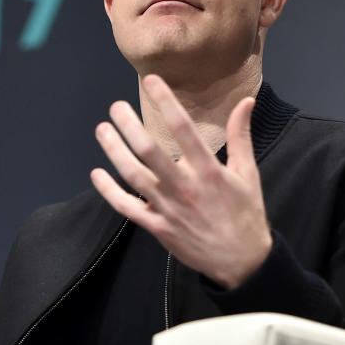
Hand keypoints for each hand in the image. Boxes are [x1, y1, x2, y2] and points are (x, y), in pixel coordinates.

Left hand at [90, 75, 272, 289]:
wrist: (241, 263)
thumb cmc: (245, 214)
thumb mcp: (247, 173)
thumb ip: (240, 135)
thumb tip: (245, 100)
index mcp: (208, 171)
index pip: (183, 129)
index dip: (165, 102)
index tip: (151, 81)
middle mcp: (184, 187)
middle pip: (149, 151)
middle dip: (129, 125)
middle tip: (116, 106)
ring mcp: (167, 208)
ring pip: (132, 175)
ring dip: (113, 151)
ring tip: (102, 130)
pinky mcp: (157, 227)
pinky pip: (126, 207)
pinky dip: (108, 191)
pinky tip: (96, 174)